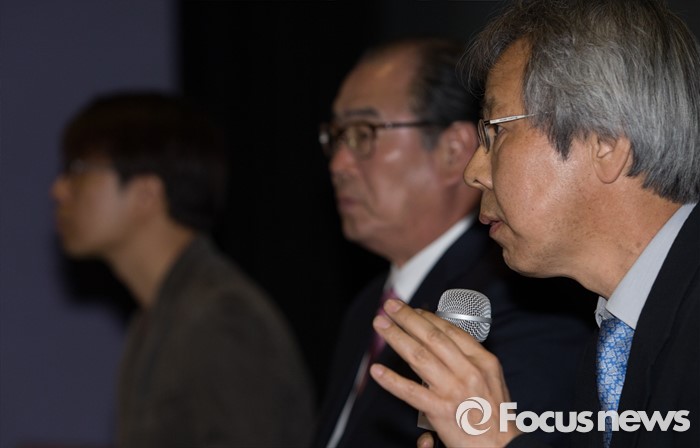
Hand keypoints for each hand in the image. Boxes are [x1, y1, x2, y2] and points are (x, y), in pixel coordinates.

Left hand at [369, 298, 520, 446]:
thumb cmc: (495, 415)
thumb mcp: (490, 380)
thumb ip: (468, 361)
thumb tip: (441, 344)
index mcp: (483, 361)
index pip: (450, 331)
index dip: (427, 317)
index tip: (413, 309)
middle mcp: (468, 371)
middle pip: (432, 337)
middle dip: (408, 318)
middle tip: (391, 306)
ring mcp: (453, 390)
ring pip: (418, 356)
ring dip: (396, 337)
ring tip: (381, 325)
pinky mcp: (440, 411)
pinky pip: (410, 392)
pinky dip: (391, 381)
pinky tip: (377, 371)